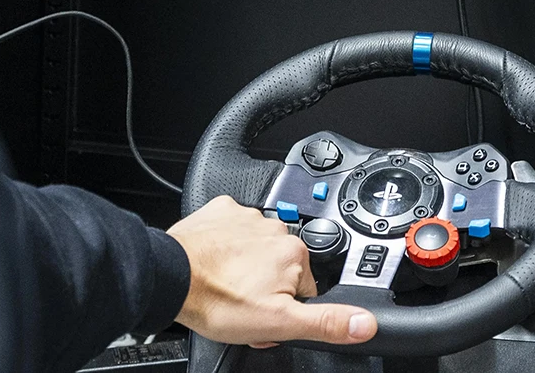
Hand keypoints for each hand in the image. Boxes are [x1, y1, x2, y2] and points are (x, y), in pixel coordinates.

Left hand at [167, 196, 377, 346]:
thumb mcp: (278, 323)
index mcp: (294, 253)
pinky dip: (225, 245)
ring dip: (246, 267)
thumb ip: (325, 322)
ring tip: (225, 287)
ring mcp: (246, 216)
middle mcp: (274, 228)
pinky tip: (214, 263)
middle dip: (267, 288)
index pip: (303, 287)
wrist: (170, 278)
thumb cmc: (218, 300)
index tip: (266, 317)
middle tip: (243, 306)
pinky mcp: (220, 212)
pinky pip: (232, 229)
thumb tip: (364, 323)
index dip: (286, 308)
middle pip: (281, 267)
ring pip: (256, 249)